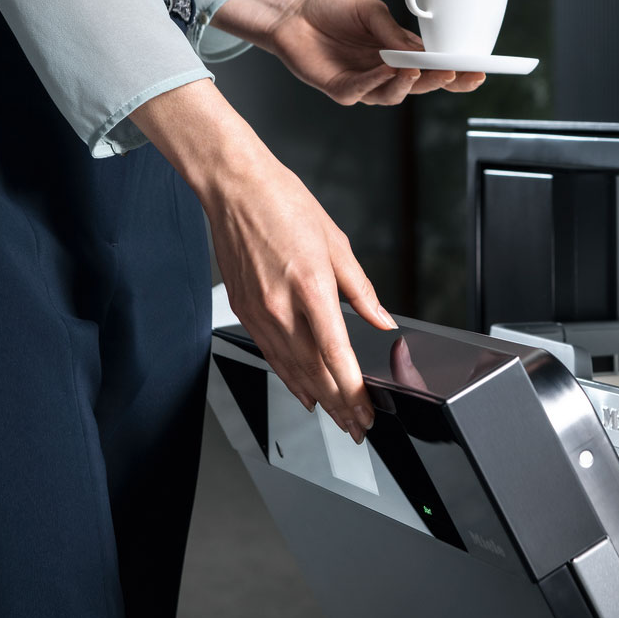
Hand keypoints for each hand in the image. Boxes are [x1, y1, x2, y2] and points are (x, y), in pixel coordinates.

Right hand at [130, 79, 390, 442]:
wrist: (236, 188)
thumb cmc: (285, 205)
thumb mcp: (337, 243)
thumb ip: (362, 291)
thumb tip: (382, 321)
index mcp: (311, 287)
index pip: (336, 356)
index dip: (353, 392)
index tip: (367, 411)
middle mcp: (282, 307)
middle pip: (314, 373)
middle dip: (339, 406)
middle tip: (358, 428)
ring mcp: (259, 312)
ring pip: (290, 370)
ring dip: (317, 399)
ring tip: (337, 419)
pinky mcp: (244, 311)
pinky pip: (270, 355)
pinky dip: (289, 378)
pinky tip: (303, 392)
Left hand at [214, 0, 485, 103]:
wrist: (293, 14)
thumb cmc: (333, 11)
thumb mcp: (371, 13)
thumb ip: (392, 32)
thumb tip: (418, 48)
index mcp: (400, 55)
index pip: (434, 69)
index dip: (457, 73)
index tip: (479, 70)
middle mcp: (385, 74)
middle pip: (420, 86)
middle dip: (440, 81)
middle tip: (455, 72)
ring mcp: (364, 85)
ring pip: (393, 95)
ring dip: (408, 85)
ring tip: (418, 70)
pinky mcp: (340, 90)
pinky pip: (362, 92)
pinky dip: (376, 82)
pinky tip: (388, 70)